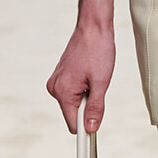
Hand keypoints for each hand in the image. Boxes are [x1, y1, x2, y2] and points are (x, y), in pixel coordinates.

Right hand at [46, 13, 114, 133]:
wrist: (93, 28)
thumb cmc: (98, 51)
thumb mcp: (101, 83)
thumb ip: (95, 108)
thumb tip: (91, 129)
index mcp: (63, 92)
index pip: (74, 126)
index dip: (87, 129)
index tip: (97, 130)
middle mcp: (55, 88)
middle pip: (74, 115)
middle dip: (88, 107)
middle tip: (98, 87)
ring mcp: (56, 82)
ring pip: (74, 103)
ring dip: (86, 96)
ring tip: (93, 77)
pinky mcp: (59, 77)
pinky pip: (72, 93)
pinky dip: (82, 88)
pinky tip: (88, 74)